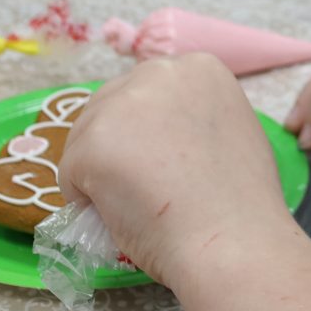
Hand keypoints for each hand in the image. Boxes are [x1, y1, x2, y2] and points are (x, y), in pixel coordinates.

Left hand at [57, 54, 295, 288]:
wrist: (234, 242)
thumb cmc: (240, 204)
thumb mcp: (229, 132)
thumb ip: (191, 119)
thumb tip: (156, 137)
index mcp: (199, 68)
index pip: (146, 93)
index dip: (148, 135)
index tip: (166, 166)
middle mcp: (158, 72)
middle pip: (109, 108)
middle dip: (118, 150)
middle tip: (147, 191)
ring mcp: (122, 104)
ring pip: (86, 140)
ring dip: (101, 175)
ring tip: (140, 207)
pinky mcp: (92, 143)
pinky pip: (70, 176)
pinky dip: (87, 203)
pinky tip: (123, 218)